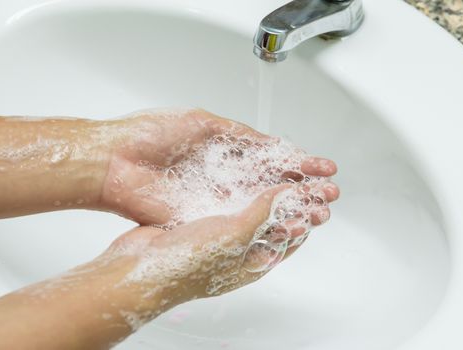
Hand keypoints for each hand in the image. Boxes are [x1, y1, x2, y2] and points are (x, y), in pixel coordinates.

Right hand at [84, 183, 337, 325]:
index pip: (290, 238)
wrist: (140, 264)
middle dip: (295, 200)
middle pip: (276, 219)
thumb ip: (263, 212)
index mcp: (253, 261)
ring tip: (285, 169)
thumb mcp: (235, 236)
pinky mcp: (202, 216)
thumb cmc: (186, 264)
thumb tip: (287, 194)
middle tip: (311, 181)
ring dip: (271, 188)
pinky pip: (229, 196)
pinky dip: (242, 182)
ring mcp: (220, 230)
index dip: (307, 216)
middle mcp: (239, 246)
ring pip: (253, 205)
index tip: (322, 196)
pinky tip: (247, 169)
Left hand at [97, 109, 337, 224]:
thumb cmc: (149, 134)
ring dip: (291, 205)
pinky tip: (287, 221)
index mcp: (225, 151)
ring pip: (259, 203)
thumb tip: (268, 143)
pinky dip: (262, 219)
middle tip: (330, 190)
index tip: (323, 167)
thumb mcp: (202, 122)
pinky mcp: (202, 216)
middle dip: (303, 186)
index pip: (270, 159)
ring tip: (319, 207)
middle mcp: (224, 177)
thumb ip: (237, 134)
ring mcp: (215, 199)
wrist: (113, 161)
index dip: (298, 163)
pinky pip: (236, 219)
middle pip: (271, 183)